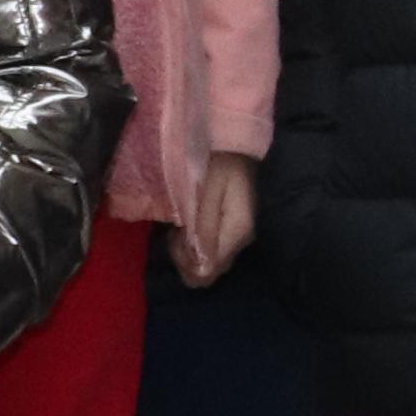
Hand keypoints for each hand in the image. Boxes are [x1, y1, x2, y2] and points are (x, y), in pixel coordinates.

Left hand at [171, 150, 257, 284]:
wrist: (236, 142)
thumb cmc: (218, 163)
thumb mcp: (206, 194)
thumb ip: (203, 231)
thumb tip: (200, 273)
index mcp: (236, 232)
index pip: (207, 272)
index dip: (185, 262)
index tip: (175, 238)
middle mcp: (240, 241)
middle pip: (208, 270)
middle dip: (184, 256)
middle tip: (175, 230)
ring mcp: (238, 236)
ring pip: (208, 261)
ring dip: (187, 248)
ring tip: (180, 223)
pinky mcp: (233, 229)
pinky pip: (211, 248)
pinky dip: (194, 240)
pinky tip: (188, 222)